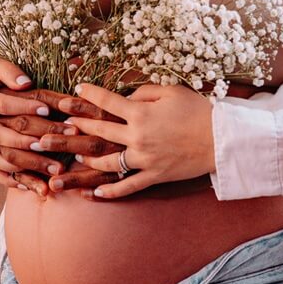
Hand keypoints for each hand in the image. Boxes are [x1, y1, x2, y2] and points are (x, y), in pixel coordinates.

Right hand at [0, 59, 77, 194]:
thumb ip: (9, 71)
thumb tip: (26, 83)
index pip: (2, 104)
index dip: (24, 106)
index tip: (47, 109)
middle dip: (26, 142)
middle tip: (53, 145)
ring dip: (25, 168)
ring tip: (52, 171)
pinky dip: (13, 181)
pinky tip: (34, 186)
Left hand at [42, 83, 215, 198]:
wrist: (222, 139)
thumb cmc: (199, 111)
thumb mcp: (172, 91)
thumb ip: (145, 91)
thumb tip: (127, 97)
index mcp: (141, 113)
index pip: (107, 102)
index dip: (90, 95)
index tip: (77, 90)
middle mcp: (137, 137)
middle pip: (100, 132)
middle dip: (77, 127)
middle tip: (61, 125)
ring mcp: (144, 160)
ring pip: (108, 163)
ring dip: (88, 161)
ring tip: (75, 158)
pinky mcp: (154, 176)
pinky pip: (128, 186)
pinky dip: (111, 192)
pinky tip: (96, 193)